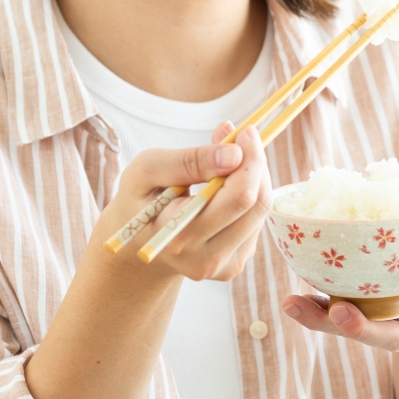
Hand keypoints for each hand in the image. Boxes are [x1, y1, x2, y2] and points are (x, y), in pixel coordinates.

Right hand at [87, 122, 272, 282]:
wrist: (138, 244)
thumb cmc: (141, 200)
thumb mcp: (148, 170)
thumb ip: (189, 161)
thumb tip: (234, 154)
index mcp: (179, 236)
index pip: (237, 198)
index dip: (250, 160)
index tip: (245, 132)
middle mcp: (206, 260)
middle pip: (255, 204)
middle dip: (255, 164)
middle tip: (244, 136)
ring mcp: (224, 266)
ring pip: (261, 211)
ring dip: (255, 177)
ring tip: (231, 159)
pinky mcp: (235, 264)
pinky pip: (256, 222)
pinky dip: (250, 195)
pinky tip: (228, 186)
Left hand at [279, 154, 398, 351]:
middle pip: (397, 334)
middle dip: (368, 328)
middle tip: (340, 312)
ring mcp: (390, 324)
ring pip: (362, 333)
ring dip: (327, 324)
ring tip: (295, 305)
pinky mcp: (364, 323)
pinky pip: (339, 324)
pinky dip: (315, 314)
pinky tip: (291, 302)